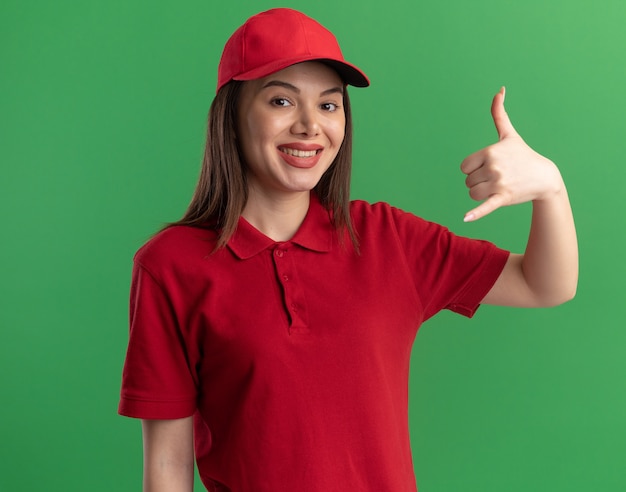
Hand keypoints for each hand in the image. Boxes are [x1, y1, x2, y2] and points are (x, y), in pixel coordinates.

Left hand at [461, 87, 562, 221]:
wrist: (544, 177)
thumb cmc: (523, 155)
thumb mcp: (509, 135)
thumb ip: (499, 113)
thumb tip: (500, 89)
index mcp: (490, 152)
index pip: (464, 167)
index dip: (473, 169)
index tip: (488, 167)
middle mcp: (493, 167)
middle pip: (468, 181)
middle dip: (479, 182)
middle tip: (497, 178)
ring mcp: (499, 183)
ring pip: (472, 194)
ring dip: (481, 194)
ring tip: (497, 188)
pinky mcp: (503, 198)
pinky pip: (485, 206)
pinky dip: (475, 213)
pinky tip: (465, 218)